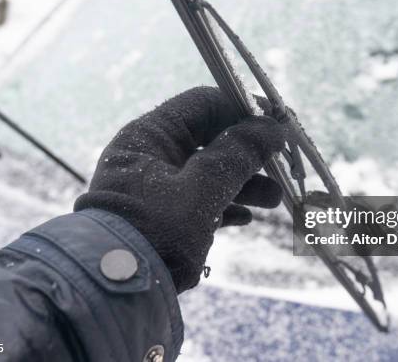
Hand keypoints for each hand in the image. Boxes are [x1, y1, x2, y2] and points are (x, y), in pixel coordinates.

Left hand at [75, 87, 284, 292]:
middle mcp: (152, 156)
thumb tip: (271, 127)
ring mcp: (157, 186)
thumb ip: (237, 155)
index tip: (277, 122)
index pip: (203, 105)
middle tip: (280, 164)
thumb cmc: (155, 232)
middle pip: (211, 140)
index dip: (243, 109)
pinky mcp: (163, 215)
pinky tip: (247, 218)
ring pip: (209, 173)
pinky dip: (226, 206)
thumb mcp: (202, 189)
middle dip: (249, 153)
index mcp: (150, 136)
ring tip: (274, 199)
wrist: (116, 291)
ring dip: (244, 183)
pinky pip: (201, 200)